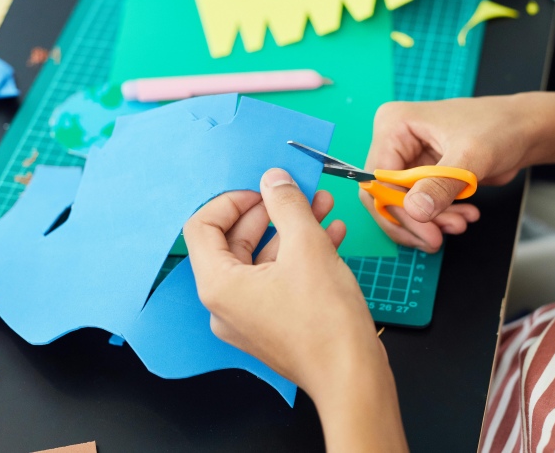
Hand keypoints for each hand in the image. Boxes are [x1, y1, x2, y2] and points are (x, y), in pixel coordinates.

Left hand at [184, 168, 407, 451]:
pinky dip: (299, 255)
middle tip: (299, 193)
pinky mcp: (272, 325)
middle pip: (234, 241)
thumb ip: (286, 204)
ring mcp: (248, 317)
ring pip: (262, 259)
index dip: (231, 200)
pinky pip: (276, 279)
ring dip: (291, 230)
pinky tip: (331, 235)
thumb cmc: (326, 321)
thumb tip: (274, 180)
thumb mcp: (307, 246)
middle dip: (271, 211)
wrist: (352, 376)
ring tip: (324, 208)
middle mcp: (224, 304)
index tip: (263, 190)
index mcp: (218, 284)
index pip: (202, 226)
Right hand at [363, 96, 530, 251]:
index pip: (379, 178)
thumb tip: (415, 211)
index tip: (425, 232)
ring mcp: (408, 158)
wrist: (526, 130)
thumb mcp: (470, 157)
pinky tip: (464, 216)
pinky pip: (419, 205)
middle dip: (414, 220)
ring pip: (402, 205)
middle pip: (385, 195)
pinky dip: (439, 217)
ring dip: (430, 222)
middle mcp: (394, 141)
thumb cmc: (500, 128)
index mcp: (394, 125)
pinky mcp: (422, 174)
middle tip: (438, 239)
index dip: (398, 210)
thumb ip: (440, 185)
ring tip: (460, 224)